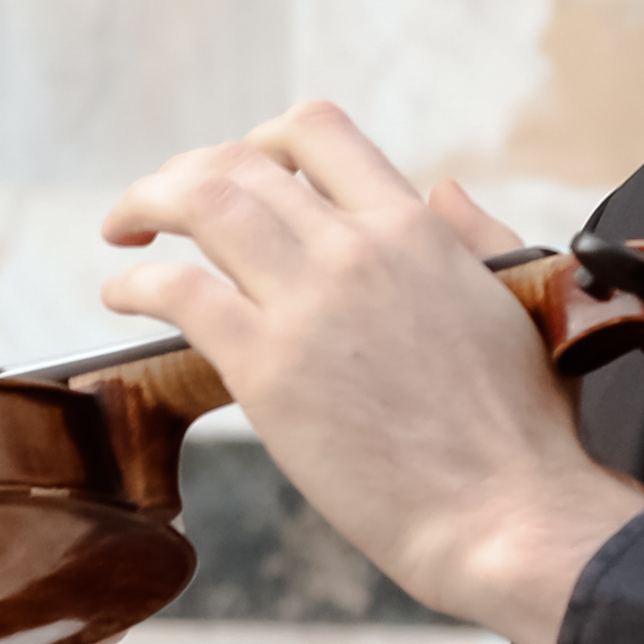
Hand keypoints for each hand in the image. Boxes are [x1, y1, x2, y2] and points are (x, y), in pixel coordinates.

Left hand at [96, 102, 643, 643]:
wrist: (507, 512)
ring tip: (124, 231)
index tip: (240, 171)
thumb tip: (442, 188)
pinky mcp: (267, 367)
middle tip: (159, 204)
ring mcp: (308, 303)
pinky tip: (122, 295)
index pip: (318, 132)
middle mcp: (357, 248)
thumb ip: (473, 239)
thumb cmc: (520, 432)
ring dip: (144, 205)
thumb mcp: (513, 302)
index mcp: (416, 231)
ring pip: (201, 205)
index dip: (261, 141)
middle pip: (240, 163)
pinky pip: (176, 291)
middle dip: (184, 173)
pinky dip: (135, 282)